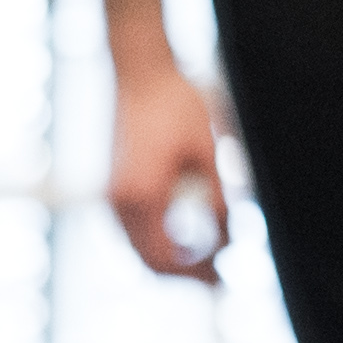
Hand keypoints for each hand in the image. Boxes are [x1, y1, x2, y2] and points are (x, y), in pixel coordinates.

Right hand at [103, 55, 224, 280]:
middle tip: (217, 271)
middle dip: (183, 271)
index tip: (222, 273)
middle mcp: (119, 199)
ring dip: (170, 255)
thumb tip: (230, 239)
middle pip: (147, 260)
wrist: (141, 69)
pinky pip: (132, 229)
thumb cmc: (175, 103)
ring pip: (137, 247)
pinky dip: (156, 238)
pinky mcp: (114, 183)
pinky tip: (183, 230)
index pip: (164, 258)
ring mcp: (112, 192)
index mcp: (141, 194)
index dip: (195, 273)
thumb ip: (220, 201)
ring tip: (205, 250)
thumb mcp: (209, 152)